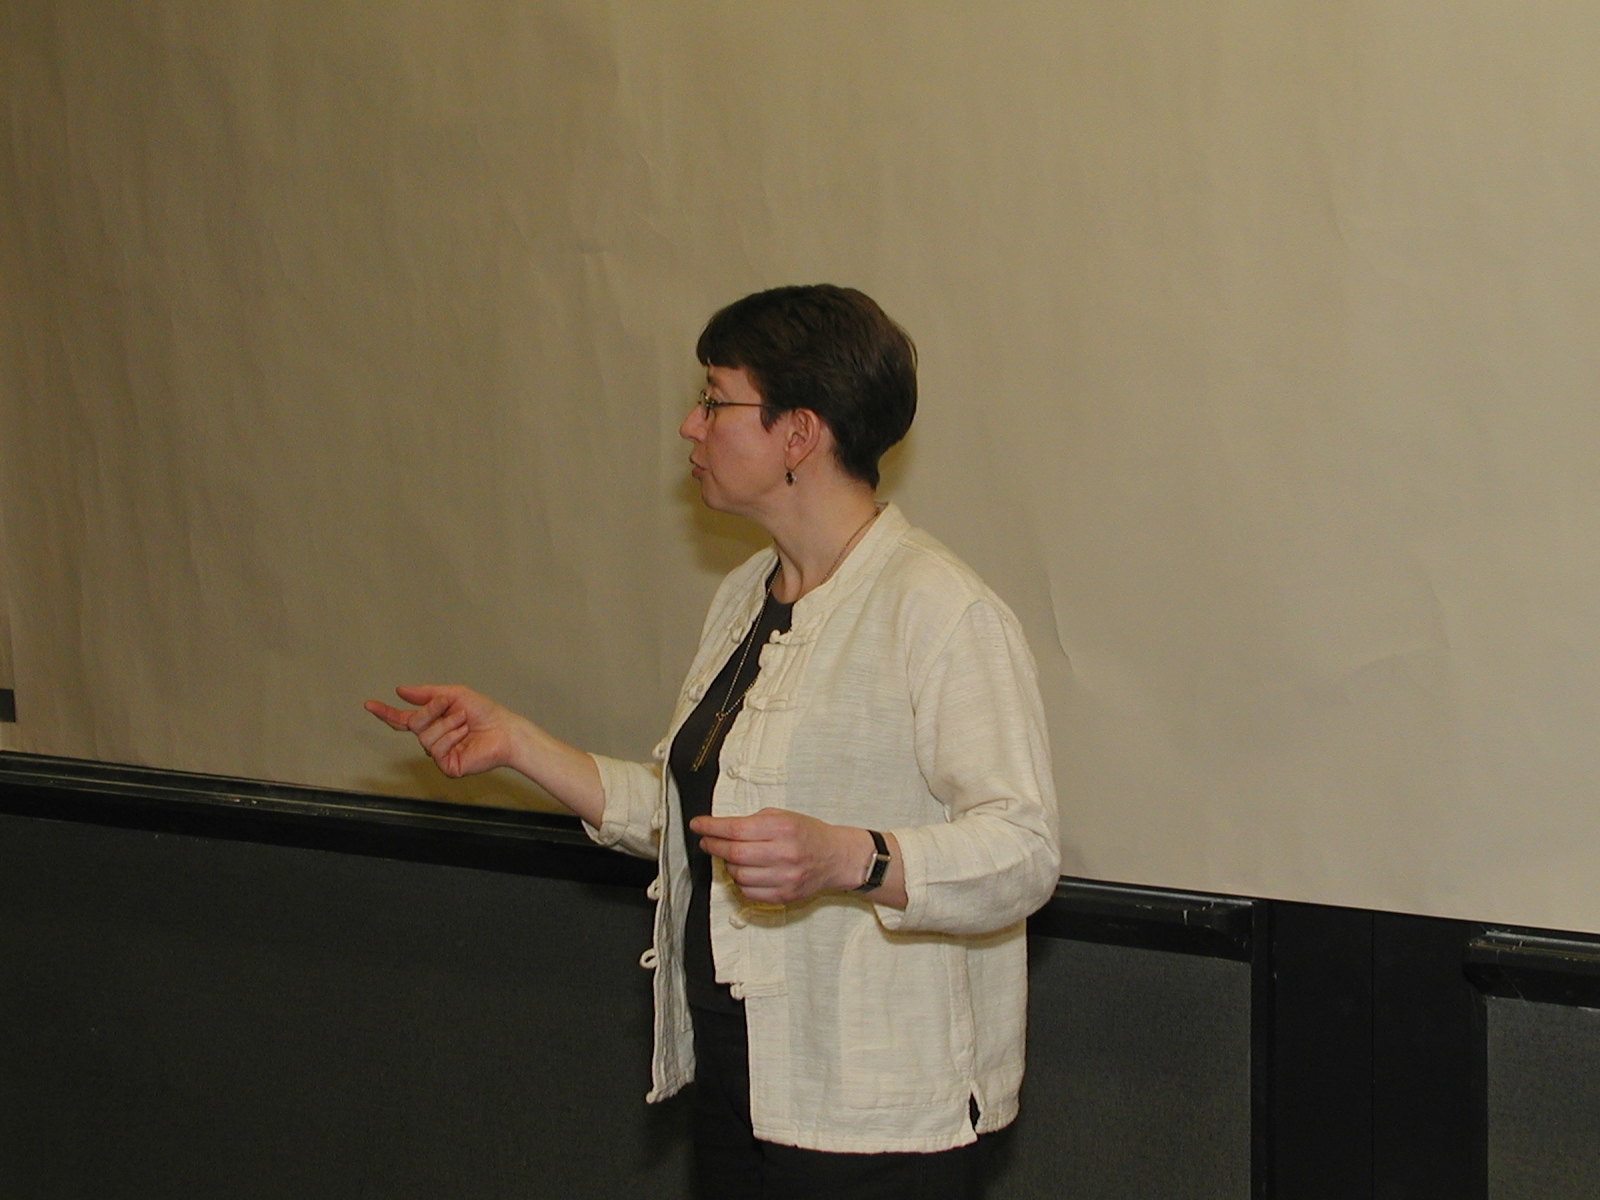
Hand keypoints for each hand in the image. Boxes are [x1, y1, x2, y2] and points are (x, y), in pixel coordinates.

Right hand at [364, 685, 516, 777]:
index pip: (403, 719)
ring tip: (464, 723)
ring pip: (425, 736)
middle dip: (431, 710)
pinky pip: (437, 748)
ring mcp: (439, 753)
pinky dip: (452, 736)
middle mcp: (433, 738)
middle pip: (413, 723)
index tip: (369, 705)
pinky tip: (464, 735)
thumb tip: (400, 691)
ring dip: (447, 723)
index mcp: (433, 722)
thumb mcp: (454, 694)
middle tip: (450, 704)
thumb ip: (426, 694)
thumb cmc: (484, 713)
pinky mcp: (447, 765)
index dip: (386, 713)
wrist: (504, 730)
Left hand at [689, 808, 876, 905]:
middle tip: (706, 842)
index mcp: (782, 828)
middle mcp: (784, 853)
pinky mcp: (784, 896)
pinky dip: (740, 882)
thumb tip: (720, 829)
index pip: (736, 828)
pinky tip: (744, 872)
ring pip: (738, 875)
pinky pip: (749, 892)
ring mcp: (785, 878)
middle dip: (713, 846)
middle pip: (734, 853)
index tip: (697, 825)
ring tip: (731, 856)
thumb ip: (753, 822)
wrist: (836, 857)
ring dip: (727, 865)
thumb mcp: (783, 816)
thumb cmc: (808, 834)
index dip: (711, 827)